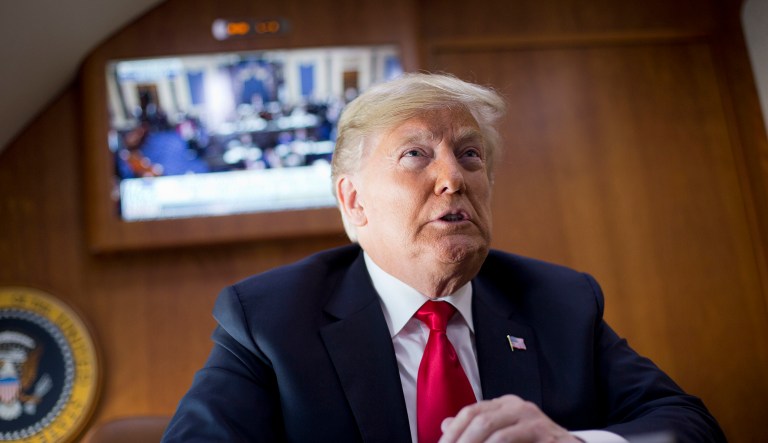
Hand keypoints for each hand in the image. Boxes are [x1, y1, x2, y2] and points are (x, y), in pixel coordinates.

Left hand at [437, 394, 581, 442]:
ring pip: (495, 434)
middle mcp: (519, 407)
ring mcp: (535, 420)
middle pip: (480, 420)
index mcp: (505, 404)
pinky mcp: (547, 437)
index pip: (471, 411)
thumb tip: (446, 424)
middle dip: (461, 441)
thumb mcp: (503, 433)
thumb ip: (477, 429)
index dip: (453, 432)